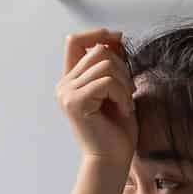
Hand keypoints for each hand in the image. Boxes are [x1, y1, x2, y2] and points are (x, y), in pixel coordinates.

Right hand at [56, 28, 136, 168]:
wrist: (112, 160)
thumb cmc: (115, 130)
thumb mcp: (117, 89)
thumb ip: (111, 64)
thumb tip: (115, 37)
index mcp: (71, 81)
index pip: (75, 41)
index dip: (97, 34)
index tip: (117, 38)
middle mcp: (64, 85)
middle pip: (98, 51)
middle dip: (121, 68)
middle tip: (128, 93)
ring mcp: (67, 94)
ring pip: (104, 65)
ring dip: (124, 83)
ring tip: (125, 103)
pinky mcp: (75, 103)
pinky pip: (106, 82)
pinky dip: (122, 95)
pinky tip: (123, 110)